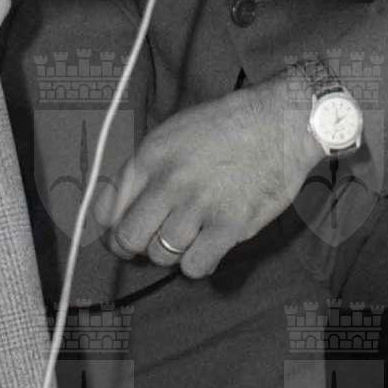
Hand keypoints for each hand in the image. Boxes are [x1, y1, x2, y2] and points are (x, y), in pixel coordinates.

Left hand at [101, 76, 324, 278]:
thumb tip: (125, 208)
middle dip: (136, 246)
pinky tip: (209, 246)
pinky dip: (198, 263)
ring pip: (160, 255)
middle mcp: (169, 182)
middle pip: (128, 239)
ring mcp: (199, 205)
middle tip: (153, 241)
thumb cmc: (230, 126)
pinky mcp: (229, 225)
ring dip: (172, 251)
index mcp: (151, 156)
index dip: (112, 226)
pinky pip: (195, 266)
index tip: (125, 229)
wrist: (282, 121)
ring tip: (191, 234)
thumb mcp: (176, 132)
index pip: (105, 208)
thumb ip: (147, 169)